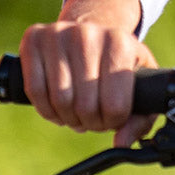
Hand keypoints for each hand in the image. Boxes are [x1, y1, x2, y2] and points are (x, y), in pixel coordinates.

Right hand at [19, 0, 157, 146]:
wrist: (89, 31)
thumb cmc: (116, 64)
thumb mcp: (140, 84)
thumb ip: (140, 119)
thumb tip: (122, 143)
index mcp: (121, 44)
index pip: (115, 105)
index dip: (112, 122)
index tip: (112, 118)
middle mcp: (90, 34)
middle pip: (86, 106)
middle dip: (89, 122)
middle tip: (92, 118)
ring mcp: (59, 33)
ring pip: (60, 101)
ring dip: (67, 118)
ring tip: (76, 113)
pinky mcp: (34, 38)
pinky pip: (35, 90)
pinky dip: (45, 109)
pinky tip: (56, 108)